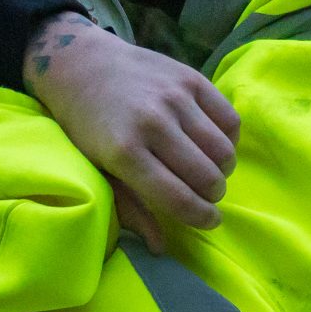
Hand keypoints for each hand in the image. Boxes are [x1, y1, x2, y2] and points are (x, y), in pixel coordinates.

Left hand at [24, 14, 239, 249]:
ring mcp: (175, 98)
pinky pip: (229, 118)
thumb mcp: (97, 170)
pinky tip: (214, 144)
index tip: (209, 222)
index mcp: (125, 153)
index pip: (178, 197)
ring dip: (223, 169)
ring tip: (211, 171)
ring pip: (222, 149)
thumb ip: (129, 207)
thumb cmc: (85, 125)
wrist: (81, 64)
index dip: (200, 216)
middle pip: (206, 176)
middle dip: (213, 195)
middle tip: (207, 196)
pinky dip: (229, 138)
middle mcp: (153, 124)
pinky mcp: (190, 78)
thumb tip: (160, 247)